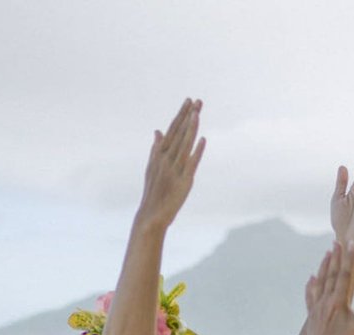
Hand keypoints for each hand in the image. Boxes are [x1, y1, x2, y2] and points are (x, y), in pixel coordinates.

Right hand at [137, 99, 205, 228]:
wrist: (151, 215)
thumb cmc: (153, 191)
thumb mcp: (152, 167)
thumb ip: (156, 148)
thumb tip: (158, 130)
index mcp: (159, 155)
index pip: (172, 130)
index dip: (181, 116)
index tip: (188, 102)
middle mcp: (166, 160)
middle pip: (179, 134)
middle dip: (188, 117)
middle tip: (197, 101)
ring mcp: (174, 170)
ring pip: (184, 144)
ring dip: (191, 128)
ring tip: (198, 113)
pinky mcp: (183, 181)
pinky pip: (191, 163)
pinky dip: (196, 151)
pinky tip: (202, 139)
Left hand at [303, 242, 353, 334]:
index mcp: (339, 301)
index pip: (345, 275)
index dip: (348, 258)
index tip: (350, 243)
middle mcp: (326, 300)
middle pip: (332, 274)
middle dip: (335, 256)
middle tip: (336, 241)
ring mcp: (317, 305)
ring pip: (321, 281)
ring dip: (324, 266)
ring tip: (326, 252)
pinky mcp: (311, 312)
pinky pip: (310, 294)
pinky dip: (311, 285)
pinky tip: (312, 277)